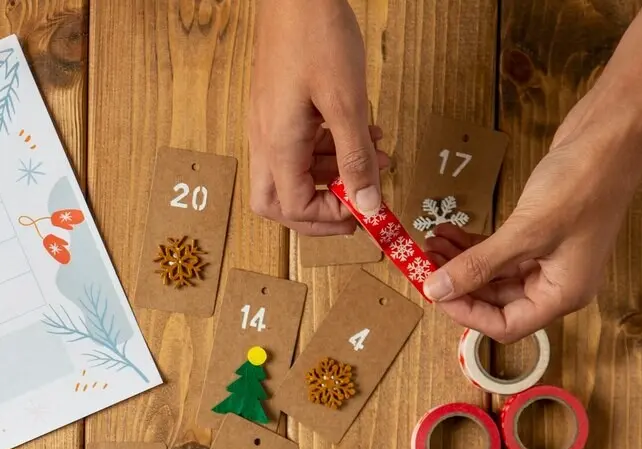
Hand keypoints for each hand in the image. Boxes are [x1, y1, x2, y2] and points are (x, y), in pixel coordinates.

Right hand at [249, 0, 390, 234]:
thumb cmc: (316, 38)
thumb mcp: (347, 103)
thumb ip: (356, 158)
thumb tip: (367, 204)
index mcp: (278, 145)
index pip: (294, 208)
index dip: (329, 217)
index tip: (364, 209)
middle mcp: (265, 140)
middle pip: (277, 202)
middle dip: (318, 210)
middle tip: (354, 206)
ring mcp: (268, 124)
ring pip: (291, 174)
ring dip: (330, 176)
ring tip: (375, 160)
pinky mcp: (277, 109)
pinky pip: (297, 146)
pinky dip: (328, 150)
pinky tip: (360, 134)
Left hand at [421, 93, 641, 340]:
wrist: (614, 137)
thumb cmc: (581, 186)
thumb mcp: (525, 231)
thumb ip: (478, 265)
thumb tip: (435, 290)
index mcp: (562, 294)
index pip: (506, 325)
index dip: (466, 313)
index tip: (434, 291)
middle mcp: (557, 283)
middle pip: (496, 301)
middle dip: (458, 283)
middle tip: (423, 263)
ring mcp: (549, 258)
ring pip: (494, 274)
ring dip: (461, 261)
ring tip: (430, 243)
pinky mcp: (541, 234)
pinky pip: (500, 251)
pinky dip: (474, 244)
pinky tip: (448, 230)